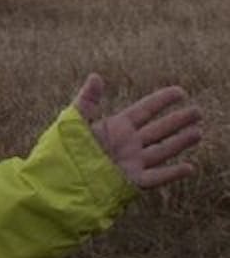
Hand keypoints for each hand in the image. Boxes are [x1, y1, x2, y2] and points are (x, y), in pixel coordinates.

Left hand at [73, 73, 201, 188]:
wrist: (57, 180)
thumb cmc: (61, 151)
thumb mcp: (73, 122)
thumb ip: (87, 100)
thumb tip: (96, 76)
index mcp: (115, 128)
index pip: (144, 110)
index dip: (162, 100)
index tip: (181, 91)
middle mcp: (127, 144)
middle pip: (158, 130)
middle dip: (178, 120)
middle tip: (198, 111)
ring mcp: (130, 163)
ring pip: (162, 150)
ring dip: (180, 142)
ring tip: (199, 132)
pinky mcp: (130, 182)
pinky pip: (156, 177)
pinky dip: (172, 173)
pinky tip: (190, 167)